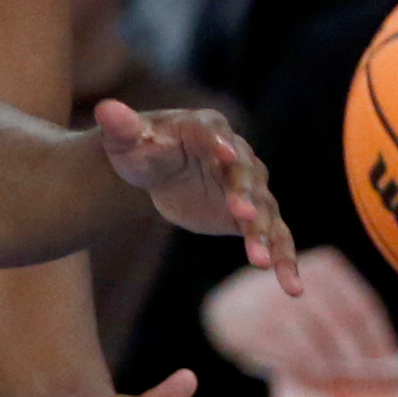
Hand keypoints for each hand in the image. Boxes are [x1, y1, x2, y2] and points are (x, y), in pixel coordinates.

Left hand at [95, 99, 300, 287]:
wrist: (159, 171)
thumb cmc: (141, 149)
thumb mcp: (126, 140)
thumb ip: (120, 127)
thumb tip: (105, 109)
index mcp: (205, 128)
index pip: (213, 134)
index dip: (218, 143)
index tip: (224, 154)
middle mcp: (237, 154)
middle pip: (245, 174)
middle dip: (244, 194)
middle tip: (242, 215)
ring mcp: (249, 187)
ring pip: (263, 210)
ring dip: (264, 234)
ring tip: (260, 263)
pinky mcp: (252, 216)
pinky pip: (274, 237)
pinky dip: (284, 259)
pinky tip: (292, 287)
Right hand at [203, 245, 397, 380]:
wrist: (230, 309)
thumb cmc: (287, 313)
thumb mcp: (317, 302)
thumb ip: (344, 323)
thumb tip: (382, 362)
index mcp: (327, 268)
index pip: (364, 306)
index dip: (381, 338)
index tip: (393, 365)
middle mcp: (303, 278)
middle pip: (345, 324)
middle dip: (361, 358)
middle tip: (371, 384)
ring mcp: (278, 302)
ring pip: (321, 343)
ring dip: (336, 370)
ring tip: (344, 387)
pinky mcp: (258, 326)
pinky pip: (294, 357)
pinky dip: (310, 374)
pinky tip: (317, 384)